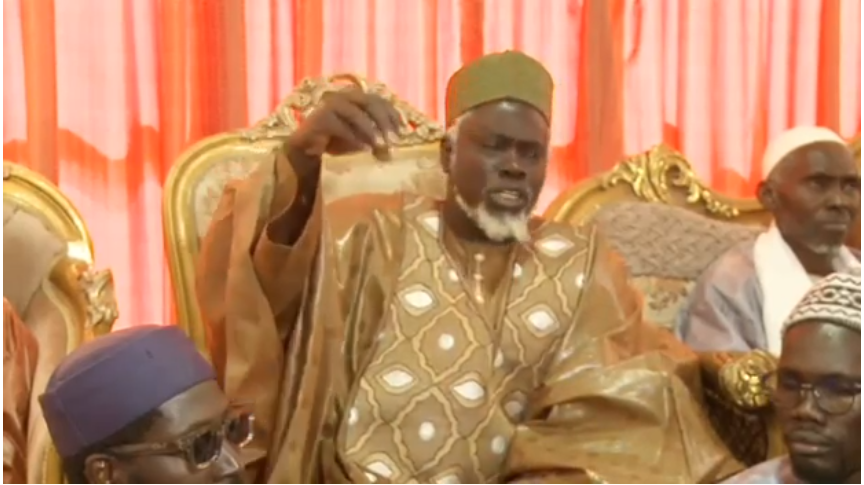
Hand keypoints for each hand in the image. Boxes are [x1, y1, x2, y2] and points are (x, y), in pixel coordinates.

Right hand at [287, 88, 403, 160]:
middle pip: (370, 103)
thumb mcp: (361, 139)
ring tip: (381, 146)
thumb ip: (377, 139)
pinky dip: (354, 139)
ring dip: (371, 131)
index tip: (403, 132)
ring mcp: (331, 105)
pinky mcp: (320, 118)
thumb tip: (394, 149)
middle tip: (395, 141)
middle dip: (385, 122)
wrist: (308, 148)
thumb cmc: (337, 141)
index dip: (393, 115)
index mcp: (357, 97)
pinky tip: (364, 150)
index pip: (380, 101)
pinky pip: (341, 127)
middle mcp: (344, 96)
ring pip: (356, 114)